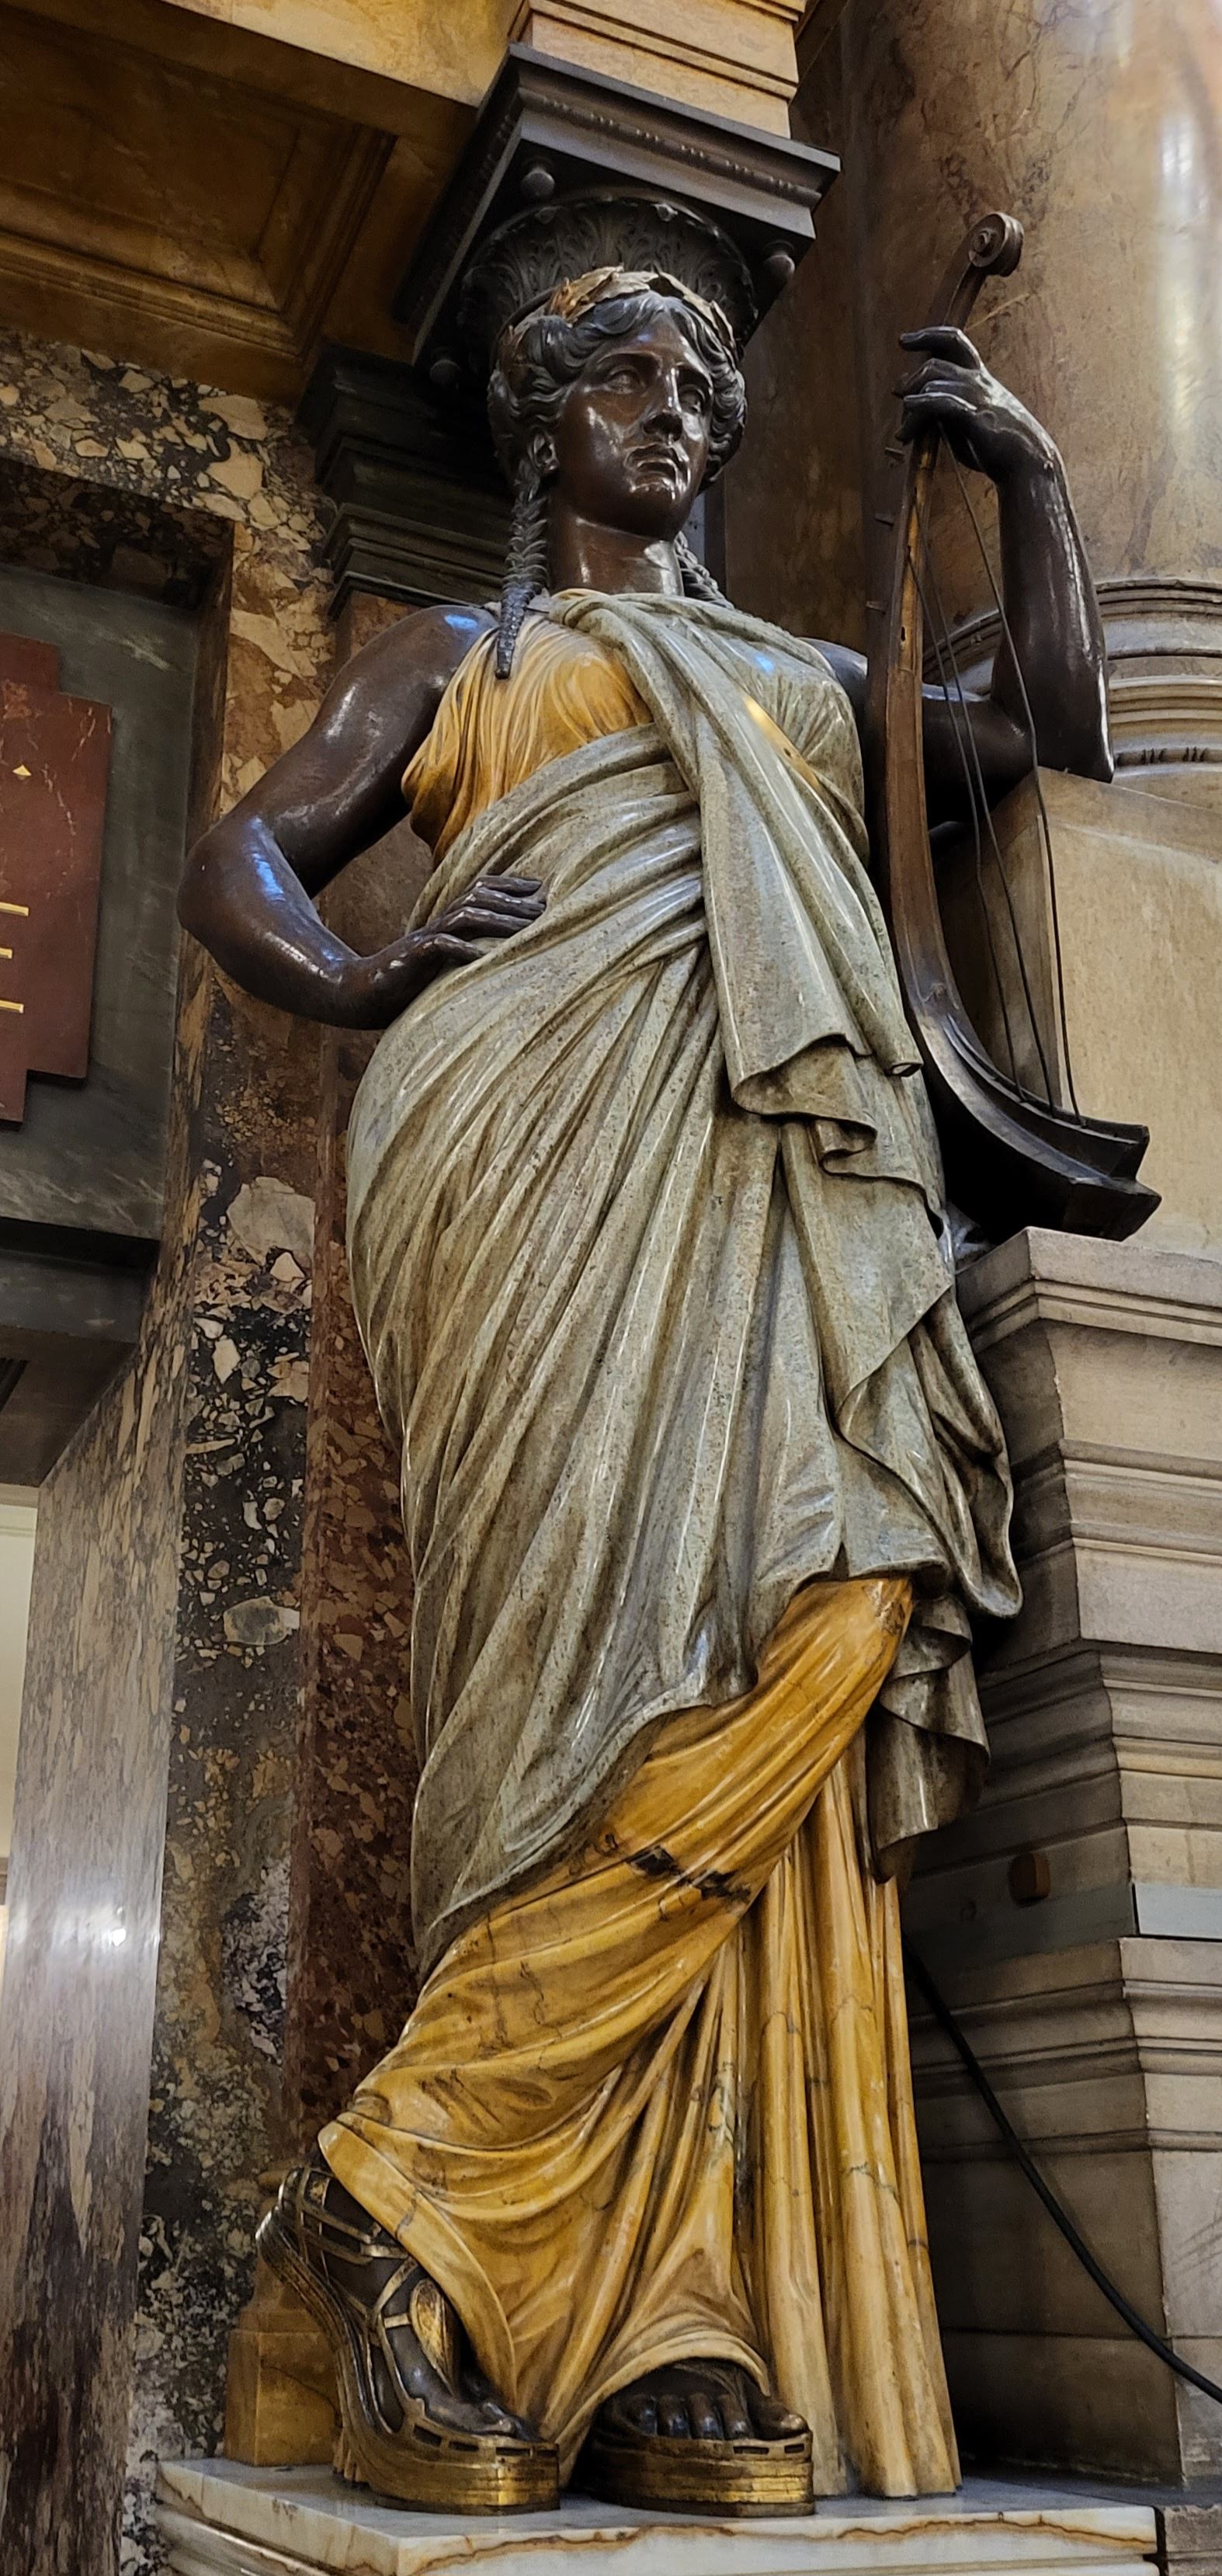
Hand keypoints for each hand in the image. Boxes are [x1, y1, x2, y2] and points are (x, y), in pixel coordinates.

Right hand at [341, 875, 544, 1027]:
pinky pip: (439, 947)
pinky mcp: (413, 958)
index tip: (538, 889)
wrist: (364, 994)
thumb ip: (465, 949)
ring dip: (498, 920)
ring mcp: (425, 939)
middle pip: (478, 899)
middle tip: (545, 910)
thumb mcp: (442, 962)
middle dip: (513, 903)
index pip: (479, 890)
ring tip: (526, 929)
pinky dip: (462, 949)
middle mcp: (438, 924)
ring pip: (464, 917)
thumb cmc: (408, 982)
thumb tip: (499, 952)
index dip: (508, 885)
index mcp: (445, 922)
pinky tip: (482, 957)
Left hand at [896, 327, 1057, 483]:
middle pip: (937, 359)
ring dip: (911, 403)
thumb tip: (910, 403)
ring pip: (934, 381)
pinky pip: (943, 402)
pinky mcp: (976, 417)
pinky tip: (910, 411)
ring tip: (903, 431)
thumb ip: (942, 409)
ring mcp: (977, 397)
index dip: (927, 335)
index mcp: (979, 378)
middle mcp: (978, 381)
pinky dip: (921, 405)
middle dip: (913, 375)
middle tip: (898, 392)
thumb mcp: (966, 422)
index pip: (953, 341)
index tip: (903, 340)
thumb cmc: (997, 446)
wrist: (1029, 462)